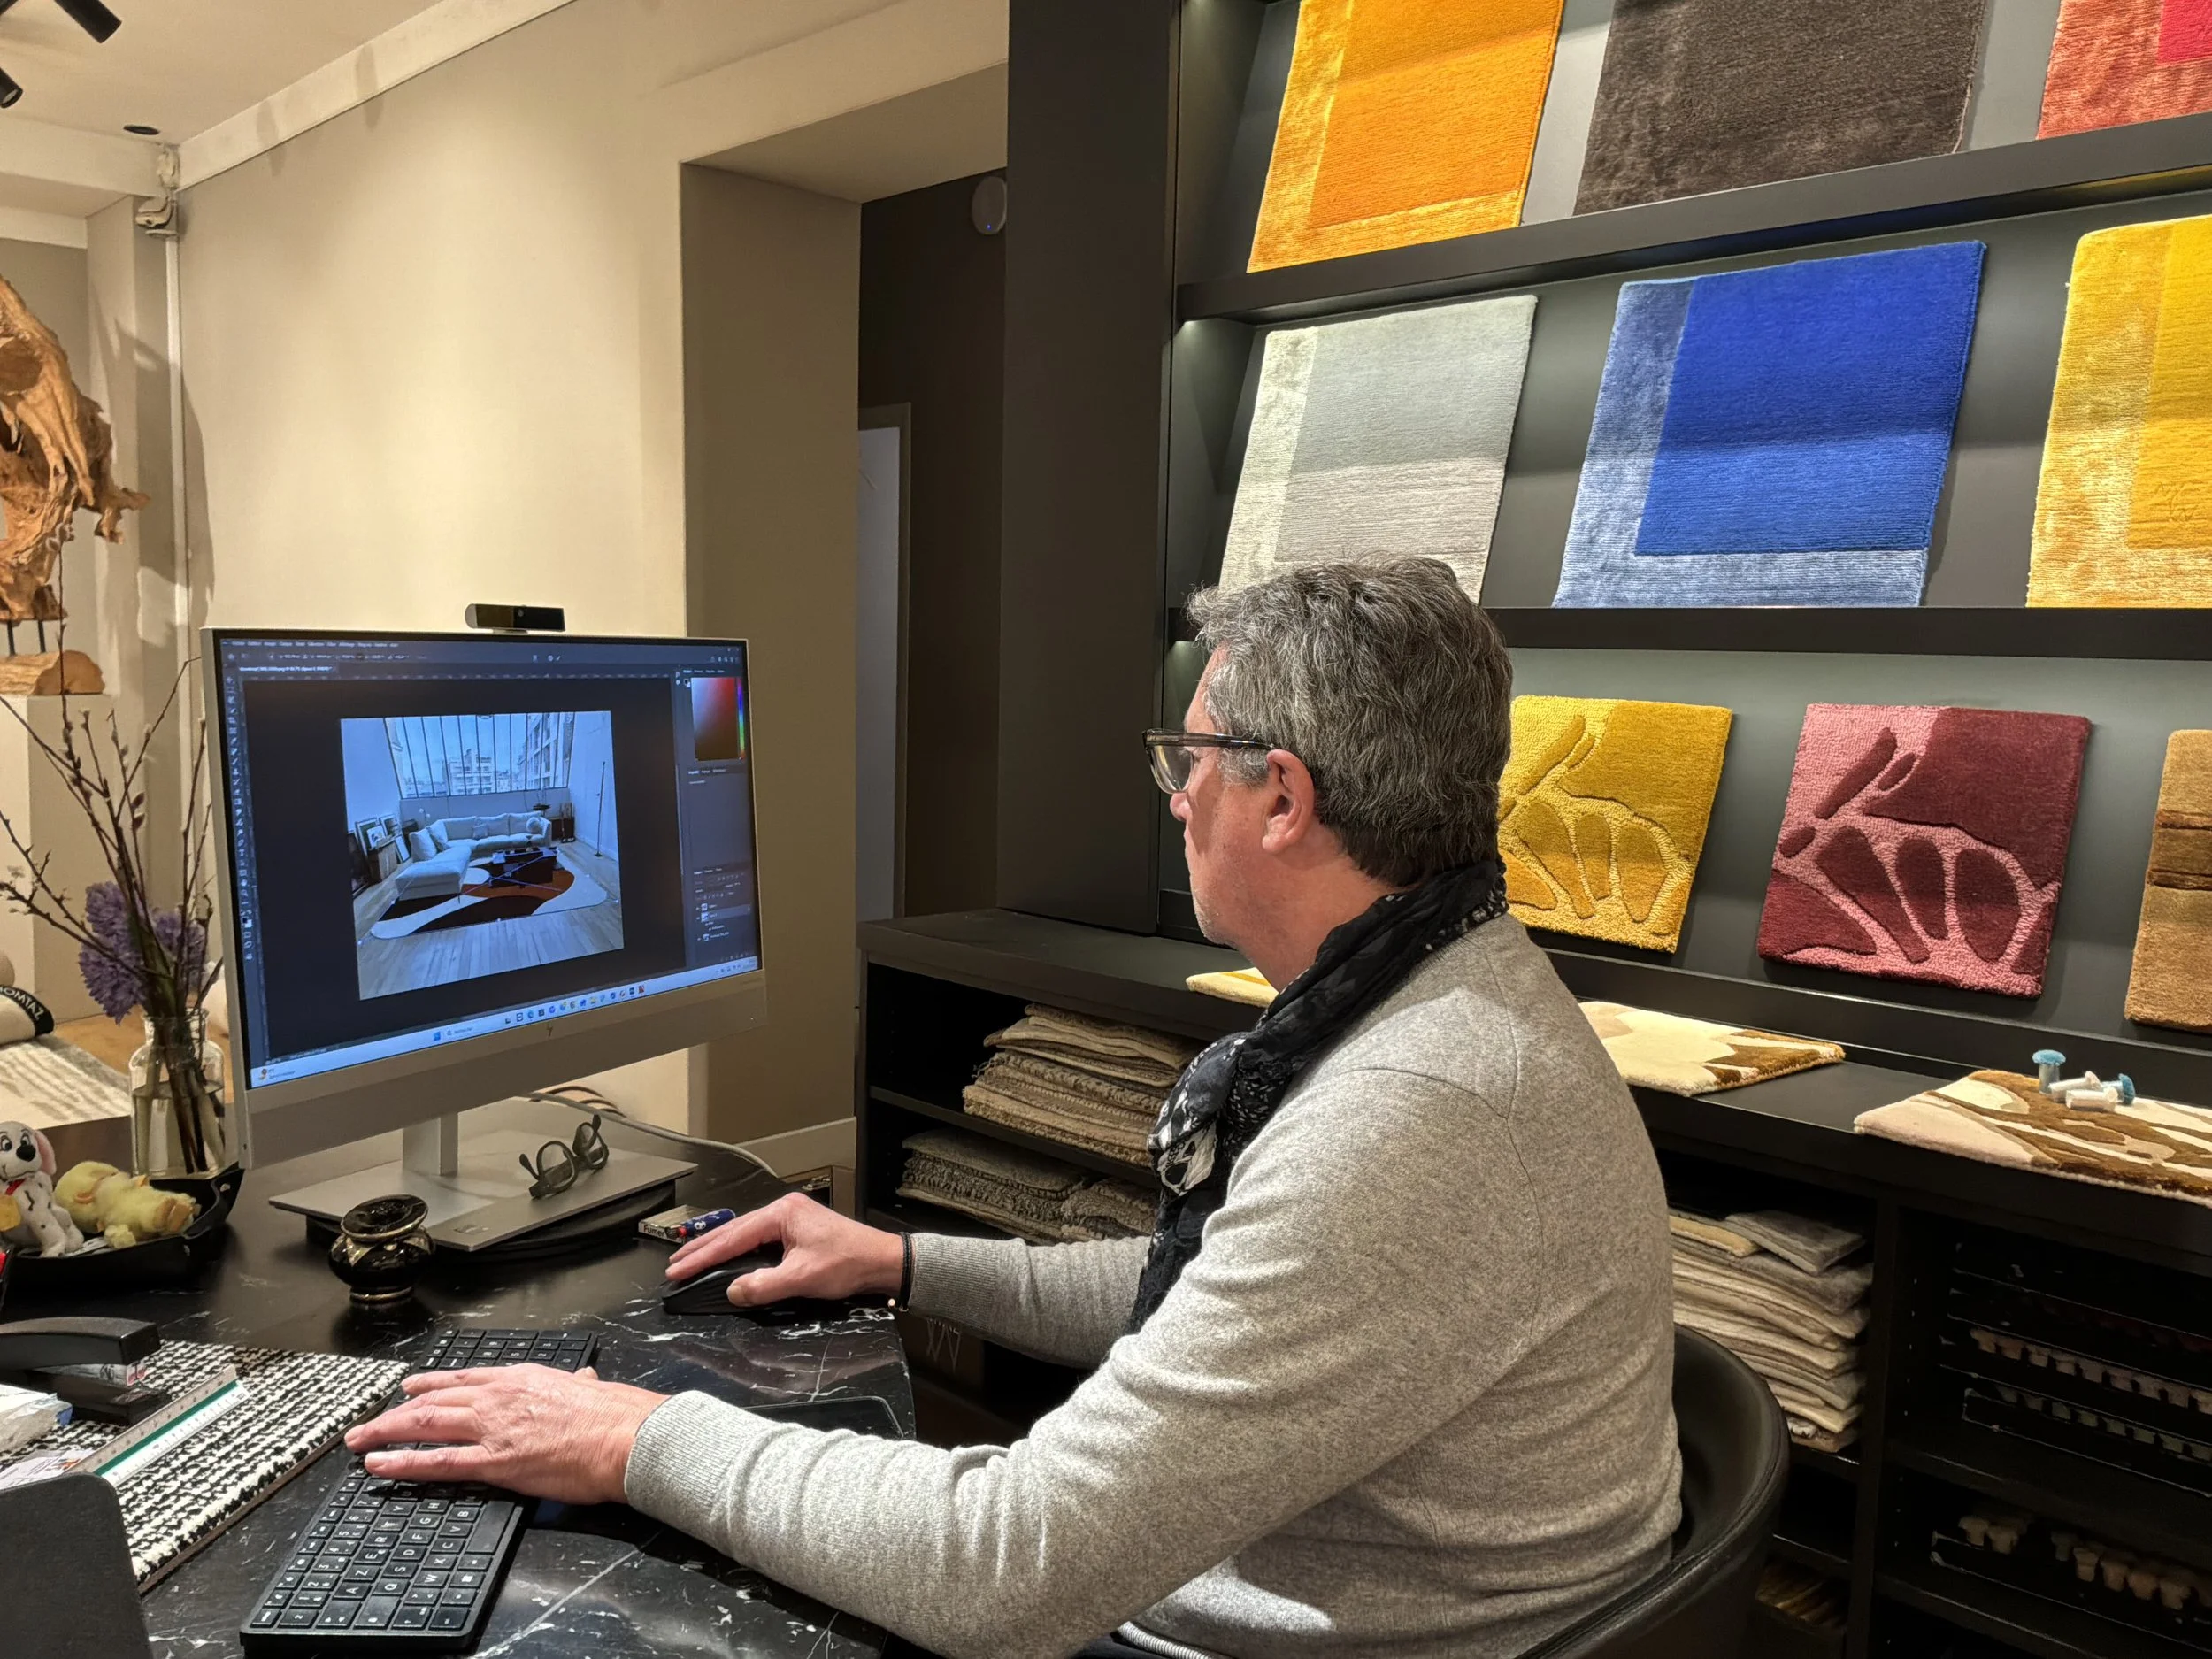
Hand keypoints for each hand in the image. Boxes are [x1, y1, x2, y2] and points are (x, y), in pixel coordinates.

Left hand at [344, 1365, 666, 1504]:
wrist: (624, 1437)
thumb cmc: (613, 1415)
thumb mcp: (589, 1388)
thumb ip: (577, 1385)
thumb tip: (584, 1382)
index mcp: (521, 1378)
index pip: (463, 1379)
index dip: (429, 1384)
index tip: (407, 1389)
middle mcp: (498, 1398)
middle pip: (433, 1401)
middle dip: (394, 1413)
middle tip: (366, 1424)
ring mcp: (492, 1429)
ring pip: (425, 1424)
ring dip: (386, 1433)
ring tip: (359, 1442)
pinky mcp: (493, 1462)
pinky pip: (437, 1462)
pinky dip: (403, 1463)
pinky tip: (380, 1465)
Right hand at [665, 1191, 903, 1307]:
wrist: (882, 1261)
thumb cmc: (848, 1263)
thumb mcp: (802, 1278)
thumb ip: (763, 1286)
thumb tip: (733, 1291)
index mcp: (781, 1214)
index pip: (732, 1238)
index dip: (702, 1256)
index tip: (678, 1269)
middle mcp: (783, 1210)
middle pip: (733, 1231)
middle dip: (702, 1249)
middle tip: (674, 1264)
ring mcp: (791, 1219)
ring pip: (744, 1234)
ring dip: (718, 1248)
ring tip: (691, 1260)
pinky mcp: (797, 1231)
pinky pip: (758, 1239)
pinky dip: (738, 1250)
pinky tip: (727, 1258)